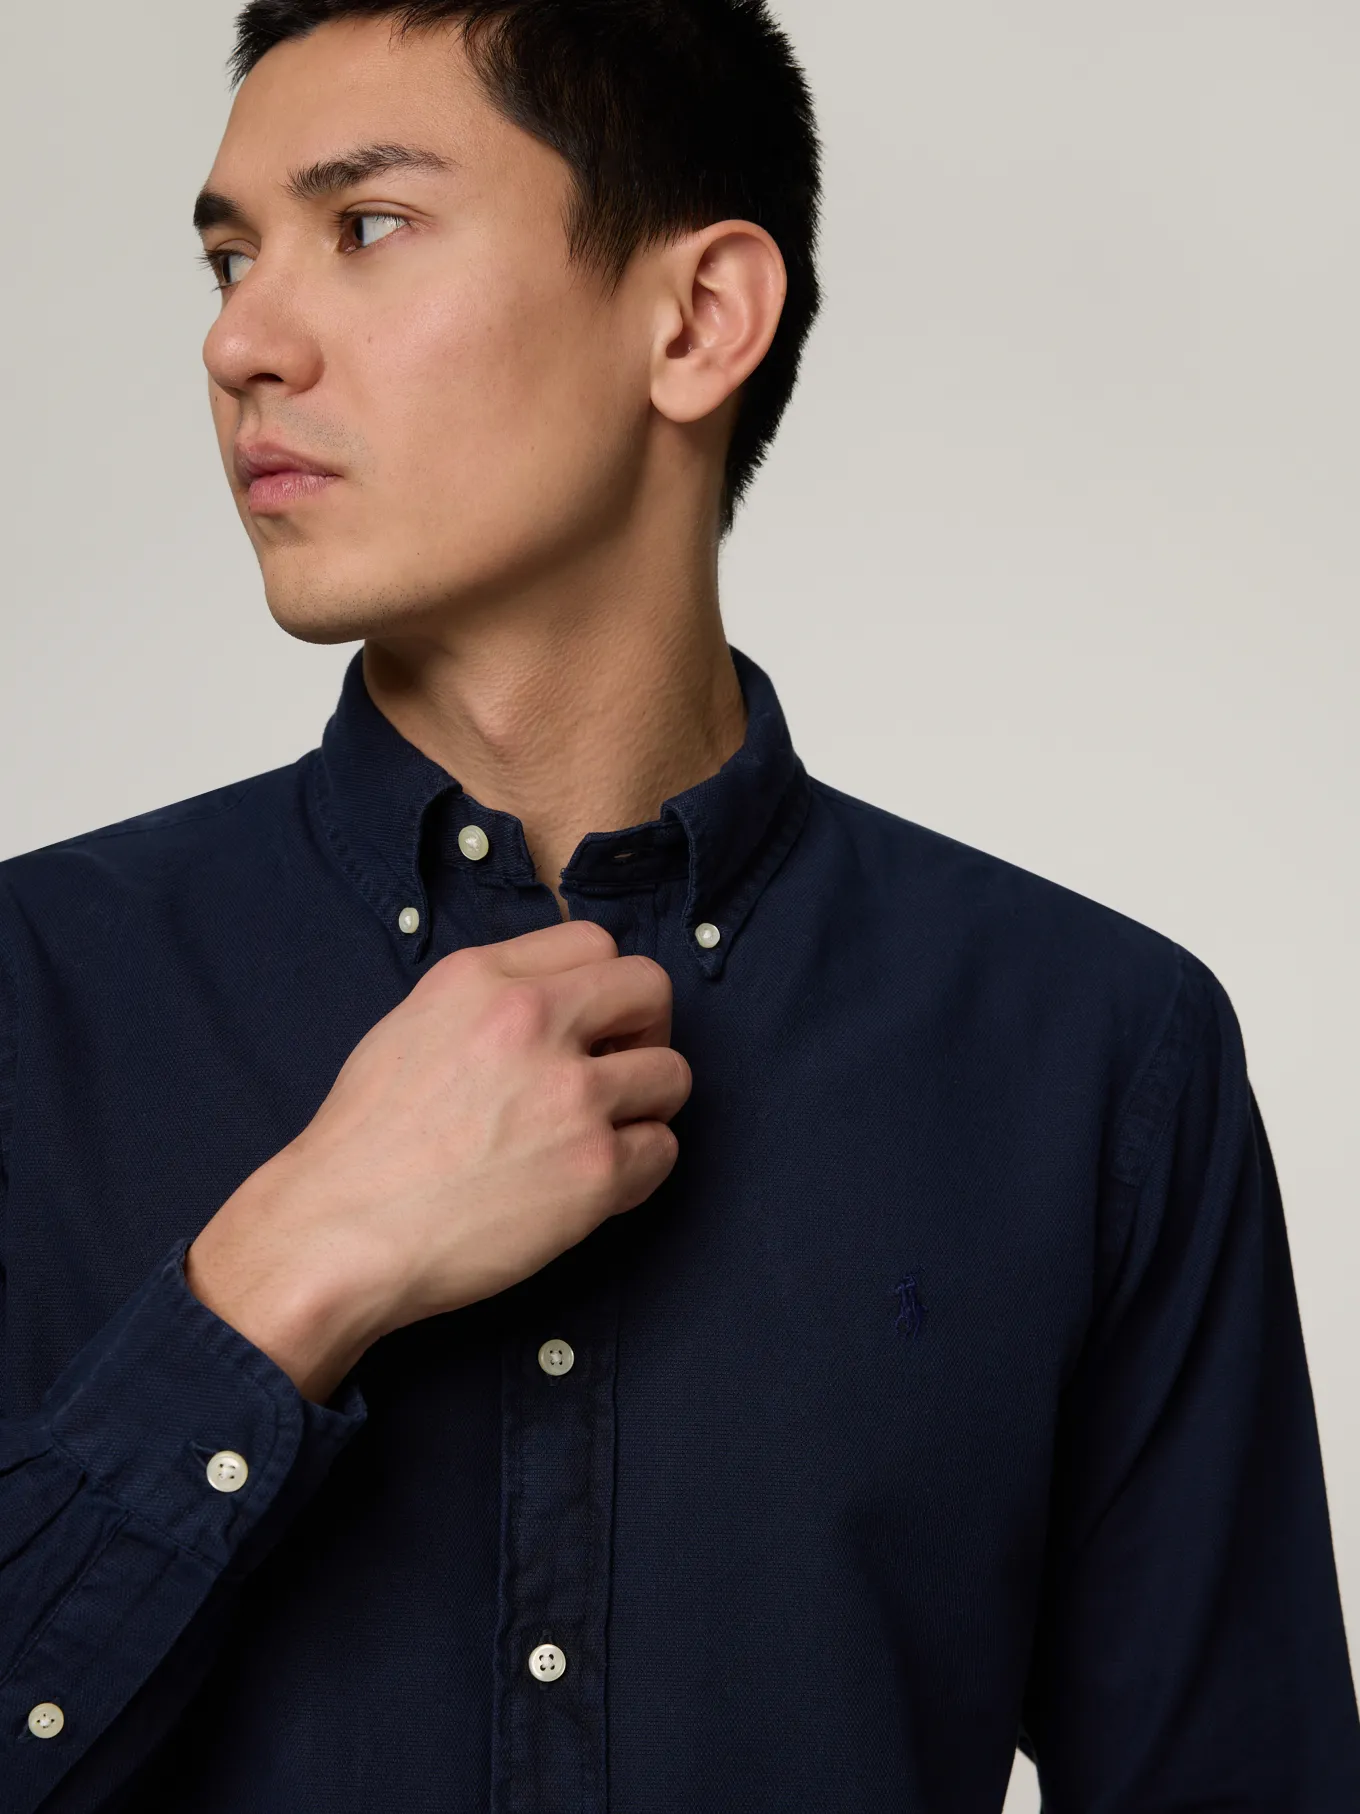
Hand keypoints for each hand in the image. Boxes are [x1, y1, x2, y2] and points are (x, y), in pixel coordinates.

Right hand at [185, 918, 689, 1399]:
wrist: (338, 1233)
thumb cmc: (366, 1143)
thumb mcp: (413, 1026)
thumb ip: (490, 999)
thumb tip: (561, 1004)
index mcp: (483, 979)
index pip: (594, 941)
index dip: (603, 986)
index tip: (593, 1024)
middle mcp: (533, 1021)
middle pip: (650, 990)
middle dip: (646, 1030)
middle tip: (619, 1070)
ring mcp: (571, 1095)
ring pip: (673, 1075)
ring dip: (647, 1106)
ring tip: (600, 1135)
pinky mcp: (594, 1169)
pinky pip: (662, 1150)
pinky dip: (636, 1169)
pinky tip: (590, 1186)